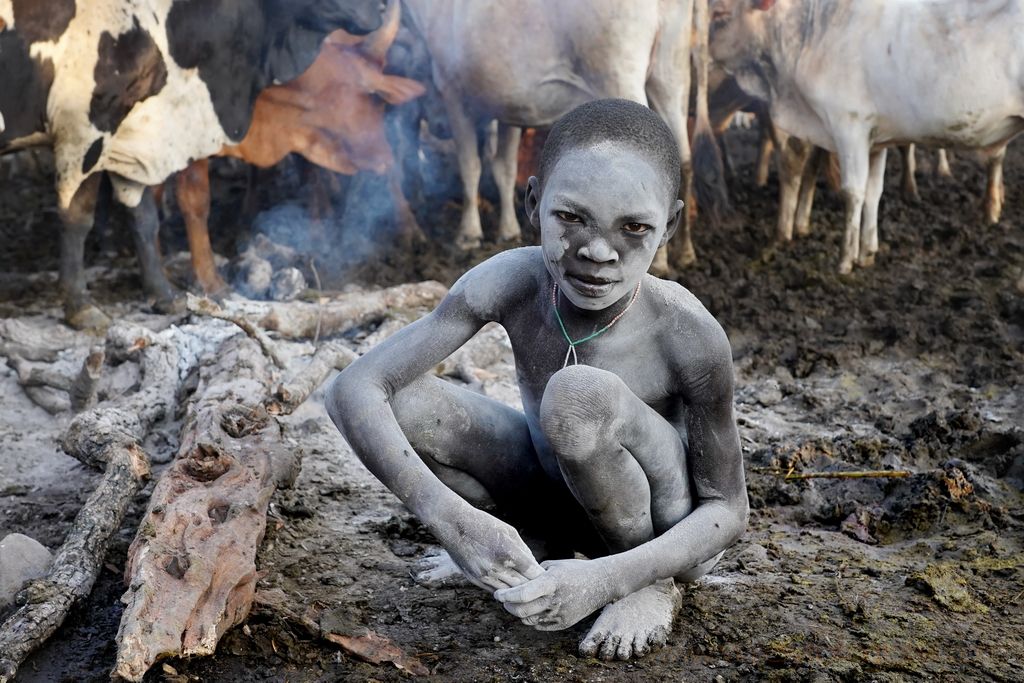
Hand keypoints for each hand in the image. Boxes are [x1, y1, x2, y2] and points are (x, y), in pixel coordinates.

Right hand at [439, 507, 543, 591]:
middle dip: (533, 586)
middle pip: (524, 587)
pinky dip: (504, 590)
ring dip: (518, 591)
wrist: (454, 525)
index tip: (547, 577)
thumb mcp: (509, 531)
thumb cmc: (484, 524)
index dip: (542, 577)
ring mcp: (485, 576)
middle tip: (540, 587)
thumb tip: (534, 566)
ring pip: (509, 593)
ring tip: (527, 589)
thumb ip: (523, 550)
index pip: (534, 574)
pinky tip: (510, 586)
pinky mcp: (475, 580)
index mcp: (509, 553)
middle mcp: (497, 568)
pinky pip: (495, 591)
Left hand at [493, 558, 614, 630]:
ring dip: (519, 614)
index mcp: (552, 582)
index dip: (507, 595)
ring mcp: (560, 614)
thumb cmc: (574, 570)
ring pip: (529, 620)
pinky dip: (532, 619)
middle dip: (508, 607)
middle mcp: (555, 600)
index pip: (523, 594)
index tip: (498, 594)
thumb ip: (534, 574)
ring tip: (517, 604)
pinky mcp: (564, 623)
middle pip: (522, 611)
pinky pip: (540, 625)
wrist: (602, 583)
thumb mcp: (553, 566)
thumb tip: (514, 582)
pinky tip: (532, 609)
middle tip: (504, 600)